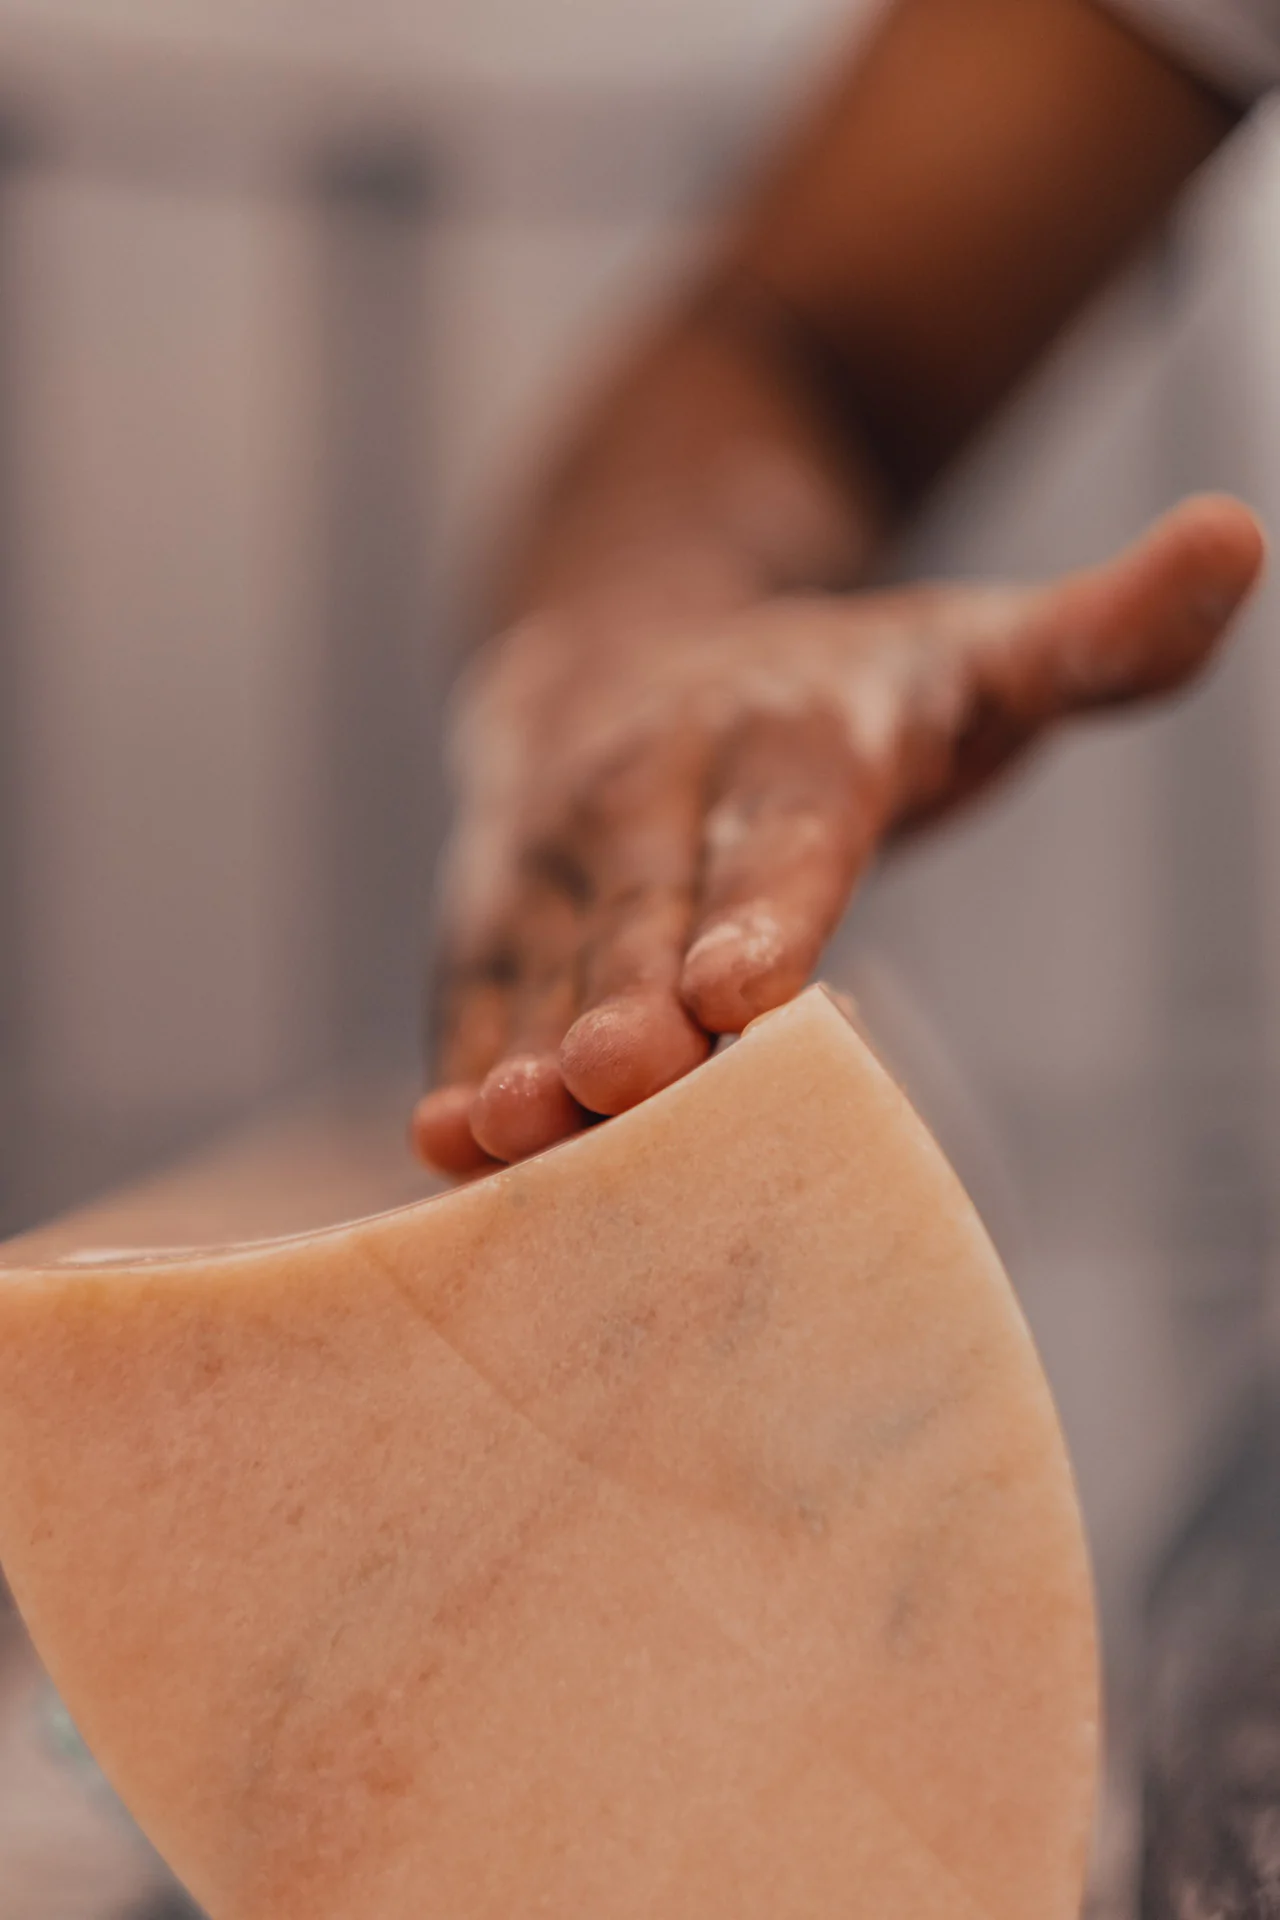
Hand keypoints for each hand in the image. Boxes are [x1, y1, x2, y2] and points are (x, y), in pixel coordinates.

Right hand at [413, 496, 1263, 1173]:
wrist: (626, 648)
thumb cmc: (838, 693)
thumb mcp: (979, 652)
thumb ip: (1103, 633)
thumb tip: (1234, 539)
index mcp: (795, 732)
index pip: (788, 830)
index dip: (767, 910)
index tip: (747, 992)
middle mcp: (656, 780)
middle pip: (649, 906)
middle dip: (629, 998)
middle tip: (619, 1081)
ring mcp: (561, 850)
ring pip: (546, 957)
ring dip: (522, 1046)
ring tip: (499, 1131)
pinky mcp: (496, 912)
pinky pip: (477, 991)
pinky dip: (462, 1061)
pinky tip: (443, 1141)